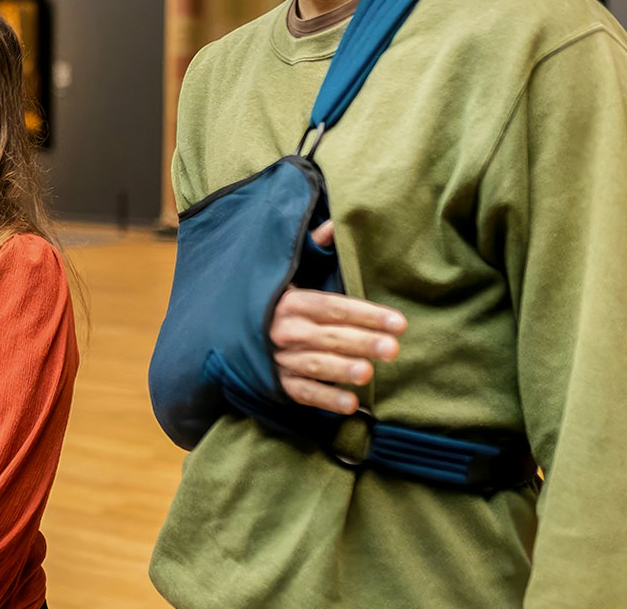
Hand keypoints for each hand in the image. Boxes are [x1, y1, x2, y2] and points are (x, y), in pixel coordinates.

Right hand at [269, 221, 405, 414]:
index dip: (365, 314)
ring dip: (340, 369)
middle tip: (393, 349)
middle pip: (327, 336)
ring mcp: (278, 358)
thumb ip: (313, 247)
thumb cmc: (275, 297)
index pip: (332, 307)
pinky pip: (300, 392)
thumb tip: (336, 222)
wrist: (228, 328)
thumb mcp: (290, 270)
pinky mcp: (276, 384)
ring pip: (313, 364)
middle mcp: (282, 329)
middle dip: (361, 341)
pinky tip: (350, 404)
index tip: (398, 322)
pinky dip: (323, 399)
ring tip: (368, 373)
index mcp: (289, 300)